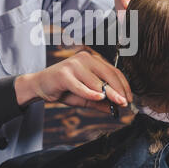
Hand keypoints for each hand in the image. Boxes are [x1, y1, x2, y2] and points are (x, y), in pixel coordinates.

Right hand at [14, 51, 131, 113]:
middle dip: (119, 90)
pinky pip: (81, 86)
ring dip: (108, 93)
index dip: (123, 85)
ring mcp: (73, 65)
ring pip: (96, 81)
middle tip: (125, 102)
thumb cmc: (62, 89)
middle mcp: (84, 58)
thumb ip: (99, 101)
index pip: (113, 70)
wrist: (39, 86)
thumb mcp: (84, 97)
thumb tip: (115, 108)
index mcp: (91, 60)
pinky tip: (100, 98)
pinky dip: (91, 93)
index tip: (129, 98)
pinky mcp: (64, 74)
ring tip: (117, 103)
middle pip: (108, 74)